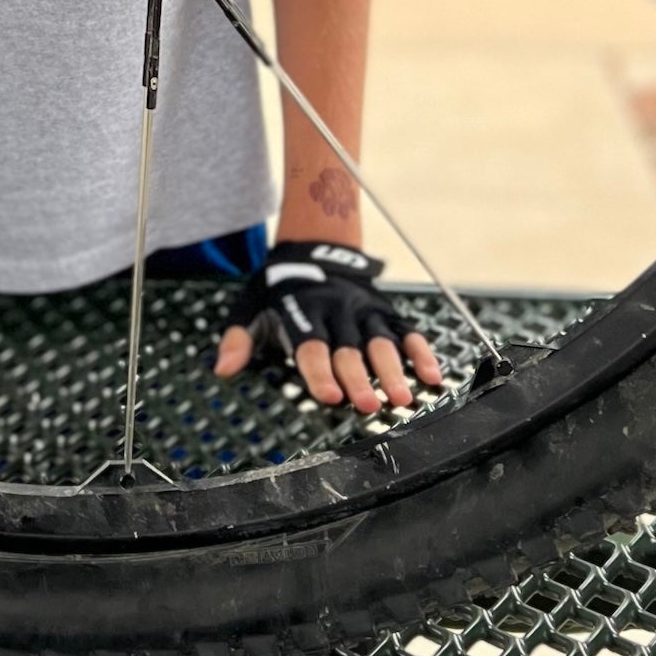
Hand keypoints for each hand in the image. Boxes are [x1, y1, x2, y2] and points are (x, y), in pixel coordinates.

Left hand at [214, 240, 440, 414]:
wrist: (316, 248)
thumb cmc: (280, 287)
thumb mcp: (252, 304)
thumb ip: (239, 337)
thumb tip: (223, 368)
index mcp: (304, 311)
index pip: (312, 346)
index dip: (320, 372)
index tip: (329, 396)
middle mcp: (337, 311)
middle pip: (350, 350)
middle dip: (359, 379)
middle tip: (368, 407)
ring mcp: (365, 310)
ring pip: (382, 342)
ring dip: (393, 371)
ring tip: (402, 399)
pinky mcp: (385, 310)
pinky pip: (407, 331)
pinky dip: (421, 351)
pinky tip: (432, 375)